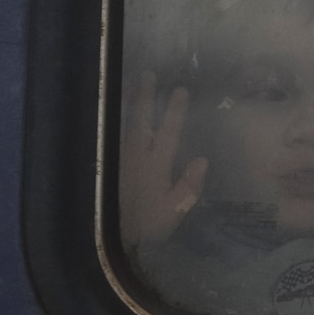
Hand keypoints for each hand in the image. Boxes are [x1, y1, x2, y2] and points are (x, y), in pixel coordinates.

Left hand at [119, 71, 207, 248]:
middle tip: (148, 75)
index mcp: (155, 166)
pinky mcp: (112, 167)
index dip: (174, 111)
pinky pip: (118, 136)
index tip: (180, 90)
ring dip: (132, 105)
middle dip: (146, 98)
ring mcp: (122, 160)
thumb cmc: (149, 226)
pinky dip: (121, 122)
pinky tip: (122, 117)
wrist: (113, 240)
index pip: (167, 133)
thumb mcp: (175, 211)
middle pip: (141, 121)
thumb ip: (189, 186)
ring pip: (127, 126)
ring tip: (133, 86)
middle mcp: (136, 157)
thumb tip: (201, 159)